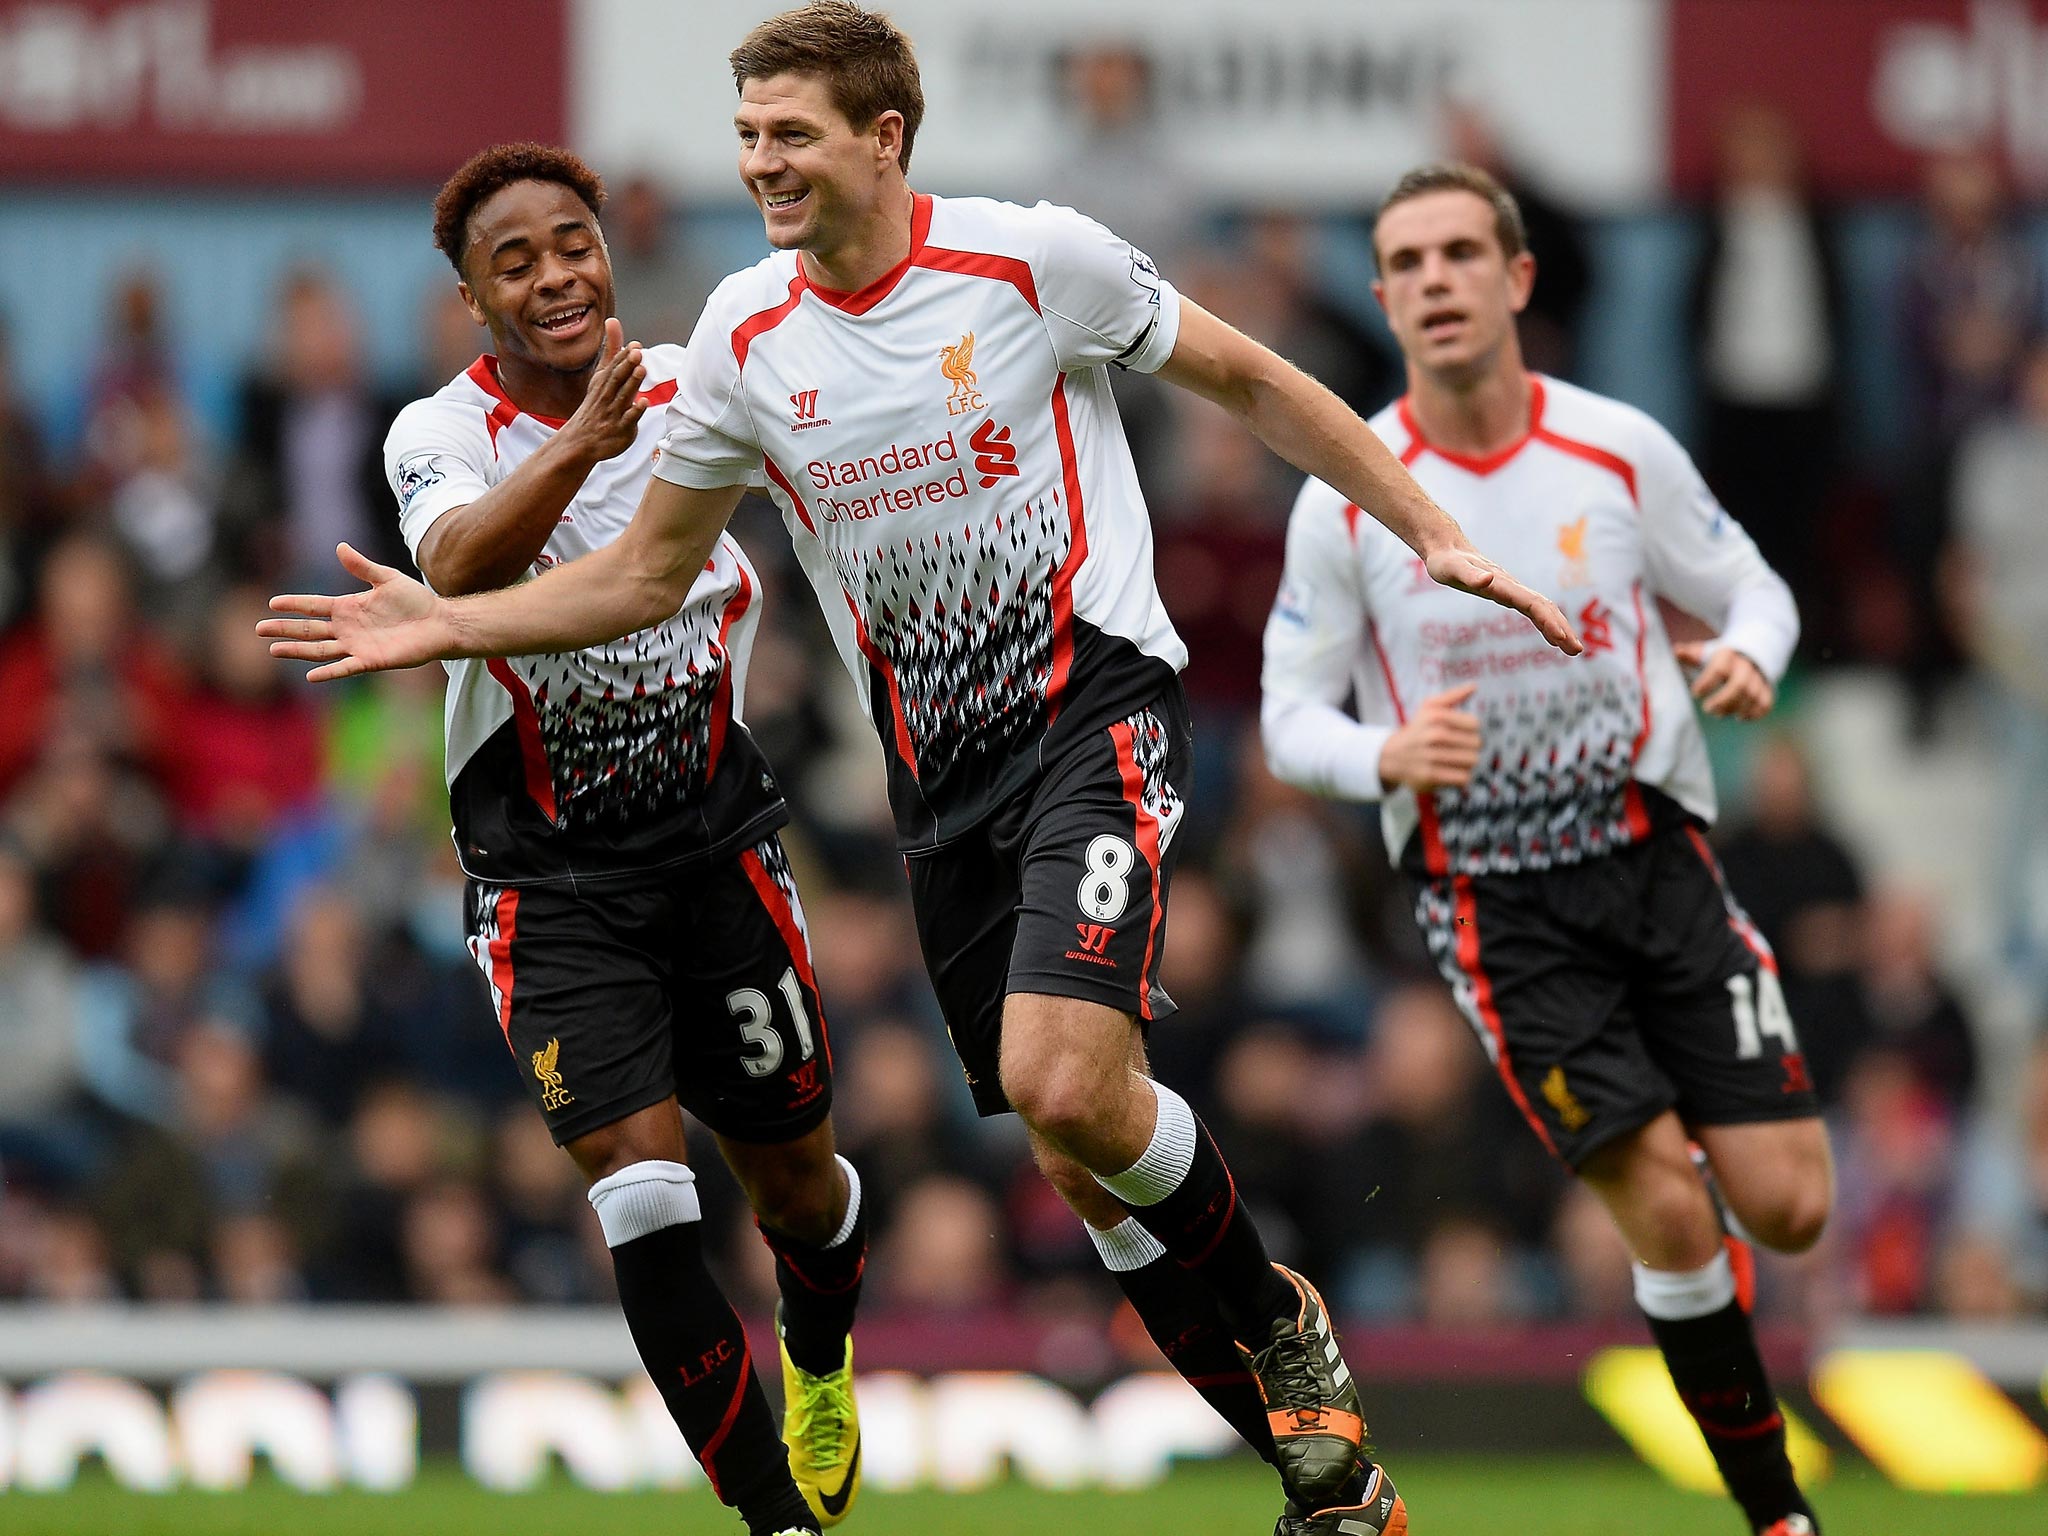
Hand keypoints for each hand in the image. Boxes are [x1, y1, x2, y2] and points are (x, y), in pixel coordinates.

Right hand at [259, 543, 454, 681]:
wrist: (439, 622)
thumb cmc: (416, 600)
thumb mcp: (387, 578)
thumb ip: (362, 566)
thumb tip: (340, 546)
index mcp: (348, 606)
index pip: (313, 605)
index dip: (294, 604)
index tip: (272, 603)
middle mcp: (347, 627)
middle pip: (309, 629)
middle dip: (285, 629)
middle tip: (259, 629)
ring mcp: (357, 645)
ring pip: (320, 649)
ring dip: (297, 650)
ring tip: (273, 650)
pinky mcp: (370, 661)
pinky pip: (345, 668)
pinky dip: (329, 672)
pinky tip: (310, 676)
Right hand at [561, 317, 646, 463]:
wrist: (581, 440)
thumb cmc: (597, 403)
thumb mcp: (602, 375)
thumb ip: (612, 350)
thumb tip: (613, 320)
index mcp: (603, 383)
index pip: (613, 367)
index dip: (624, 356)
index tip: (635, 345)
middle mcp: (607, 396)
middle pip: (616, 379)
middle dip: (627, 365)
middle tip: (637, 352)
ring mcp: (613, 413)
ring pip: (622, 397)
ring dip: (632, 384)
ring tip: (641, 370)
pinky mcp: (620, 430)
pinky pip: (628, 420)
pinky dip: (635, 412)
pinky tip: (644, 402)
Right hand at [1378, 683, 1482, 791]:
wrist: (1390, 756)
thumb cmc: (1417, 730)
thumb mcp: (1429, 708)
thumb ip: (1452, 696)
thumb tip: (1474, 686)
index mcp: (1436, 716)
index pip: (1474, 724)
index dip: (1470, 730)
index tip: (1459, 733)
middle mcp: (1433, 735)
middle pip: (1476, 743)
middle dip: (1469, 747)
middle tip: (1456, 749)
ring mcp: (1431, 756)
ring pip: (1472, 761)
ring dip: (1467, 762)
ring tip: (1455, 761)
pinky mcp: (1430, 776)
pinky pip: (1463, 778)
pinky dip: (1461, 776)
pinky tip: (1452, 772)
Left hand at [1424, 544, 1581, 654]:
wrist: (1447, 548)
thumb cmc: (1445, 562)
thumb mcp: (1452, 570)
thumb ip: (1469, 576)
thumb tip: (1488, 580)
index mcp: (1502, 584)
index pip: (1532, 604)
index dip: (1547, 621)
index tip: (1561, 638)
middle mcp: (1511, 586)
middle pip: (1544, 607)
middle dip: (1561, 628)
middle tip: (1576, 651)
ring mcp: (1511, 590)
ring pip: (1543, 609)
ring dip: (1559, 628)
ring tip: (1573, 650)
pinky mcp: (1507, 593)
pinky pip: (1533, 609)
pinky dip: (1546, 623)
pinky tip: (1553, 637)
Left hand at [1673, 640, 1773, 719]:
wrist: (1749, 653)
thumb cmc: (1718, 658)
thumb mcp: (1704, 652)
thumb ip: (1690, 654)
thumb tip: (1676, 651)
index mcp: (1728, 655)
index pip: (1719, 669)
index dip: (1707, 682)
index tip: (1695, 693)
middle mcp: (1746, 666)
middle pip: (1740, 685)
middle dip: (1723, 700)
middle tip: (1708, 709)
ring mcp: (1759, 678)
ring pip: (1753, 696)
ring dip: (1736, 709)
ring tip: (1719, 714)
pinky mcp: (1768, 689)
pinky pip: (1766, 704)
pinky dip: (1754, 714)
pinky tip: (1740, 717)